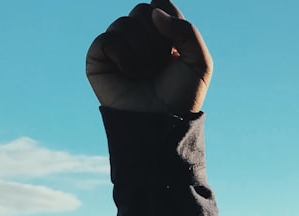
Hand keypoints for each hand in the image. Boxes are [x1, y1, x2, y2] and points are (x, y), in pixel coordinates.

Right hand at [85, 0, 211, 114]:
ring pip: (125, 24)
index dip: (171, 21)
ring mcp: (117, 45)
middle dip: (158, 40)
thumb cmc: (181, 96)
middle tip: (161, 65)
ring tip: (146, 74)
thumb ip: (188, 31)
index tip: (175, 47)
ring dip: (143, 53)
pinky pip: (108, 40)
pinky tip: (131, 75)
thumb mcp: (199, 64)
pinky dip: (125, 58)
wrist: (162, 121)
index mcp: (162, 34)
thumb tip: (154, 11)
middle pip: (143, 10)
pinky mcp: (98, 57)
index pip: (161, 4)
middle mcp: (137, 36)